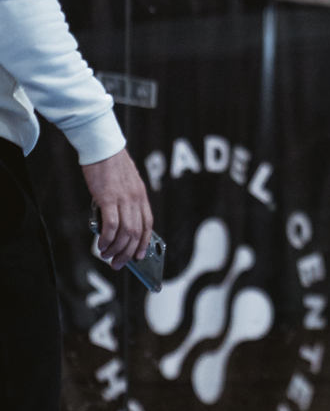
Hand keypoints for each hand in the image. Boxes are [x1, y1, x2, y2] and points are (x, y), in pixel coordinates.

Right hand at [83, 148, 152, 265]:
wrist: (102, 147)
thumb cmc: (109, 164)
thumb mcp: (123, 184)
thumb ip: (122, 202)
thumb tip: (113, 224)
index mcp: (141, 196)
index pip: (147, 225)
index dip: (143, 244)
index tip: (139, 256)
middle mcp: (136, 200)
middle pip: (136, 234)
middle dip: (128, 253)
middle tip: (118, 263)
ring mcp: (124, 199)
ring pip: (125, 233)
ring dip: (116, 249)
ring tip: (106, 255)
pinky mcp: (108, 198)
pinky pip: (111, 225)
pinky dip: (107, 238)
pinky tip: (101, 244)